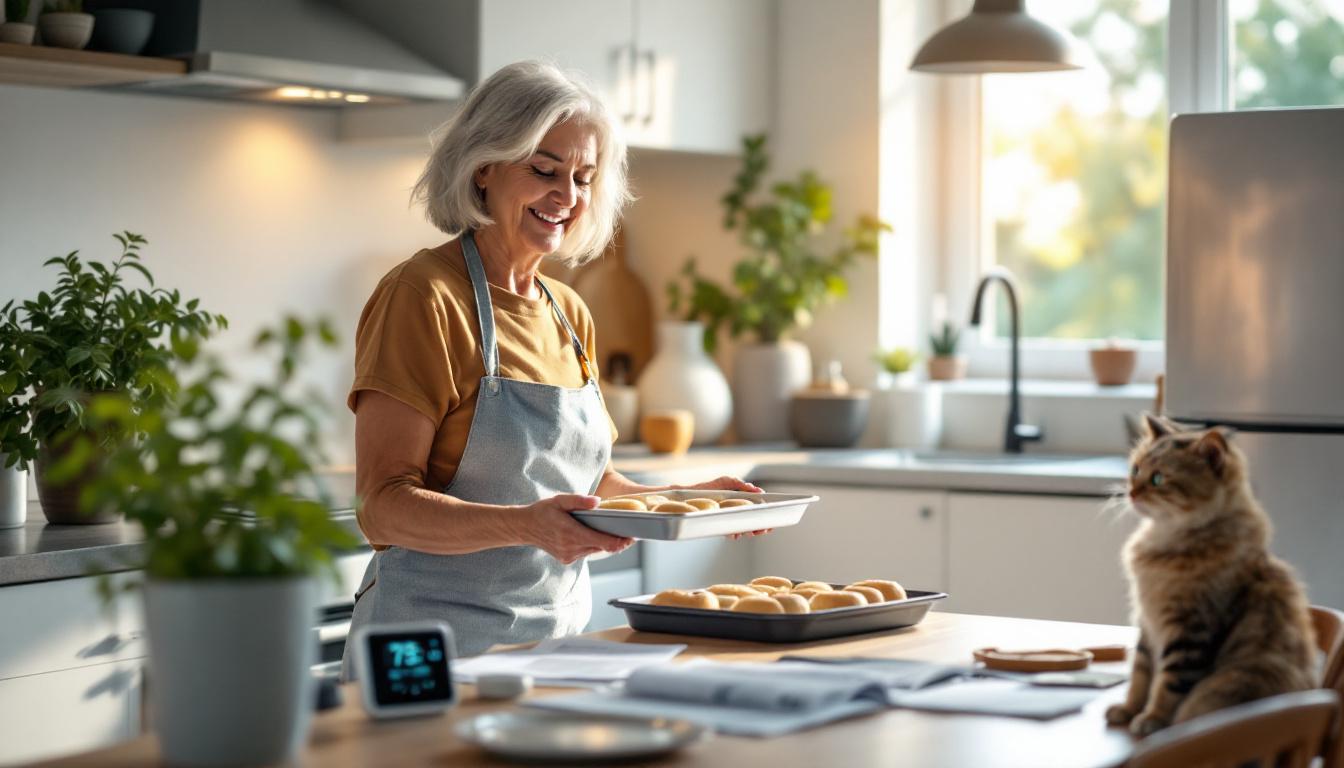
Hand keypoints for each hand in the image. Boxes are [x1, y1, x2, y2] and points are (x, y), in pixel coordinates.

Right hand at [516, 494, 633, 564]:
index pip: (603, 542)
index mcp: (571, 533)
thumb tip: (598, 502)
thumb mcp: (560, 500)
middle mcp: (571, 548)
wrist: (525, 527)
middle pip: (603, 547)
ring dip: (605, 543)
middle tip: (629, 533)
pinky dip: (593, 544)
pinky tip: (593, 535)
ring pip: (595, 550)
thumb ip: (579, 501)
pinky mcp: (567, 559)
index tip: (632, 536)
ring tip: (615, 532)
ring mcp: (569, 556)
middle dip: (617, 541)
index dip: (620, 541)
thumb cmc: (543, 511)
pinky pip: (586, 552)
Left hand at [673, 476, 771, 539]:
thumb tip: (759, 490)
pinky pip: (728, 531)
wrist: (690, 495)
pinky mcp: (719, 524)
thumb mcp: (728, 481)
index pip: (757, 511)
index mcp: (742, 502)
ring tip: (750, 532)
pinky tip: (734, 534)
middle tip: (762, 530)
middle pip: (752, 523)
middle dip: (759, 528)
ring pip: (742, 529)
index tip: (771, 524)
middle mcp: (736, 512)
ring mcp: (728, 519)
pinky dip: (733, 533)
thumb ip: (742, 485)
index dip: (765, 518)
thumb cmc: (709, 486)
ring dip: (748, 532)